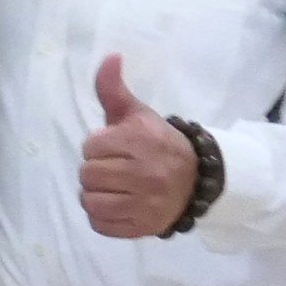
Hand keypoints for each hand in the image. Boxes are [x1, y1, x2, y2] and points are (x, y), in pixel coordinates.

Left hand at [79, 55, 197, 238]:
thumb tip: (110, 57)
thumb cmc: (157, 144)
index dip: (98, 147)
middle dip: (97, 170)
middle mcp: (145, 174)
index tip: (117, 147)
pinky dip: (103, 217)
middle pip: (87, 175)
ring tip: (116, 187)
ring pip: (90, 201)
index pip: (90, 147)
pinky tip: (119, 204)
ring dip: (96, 194)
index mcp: (141, 141)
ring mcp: (145, 204)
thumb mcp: (137, 114)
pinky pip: (99, 225)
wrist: (197, 180)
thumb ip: (113, 89)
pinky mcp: (141, 227)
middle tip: (117, 168)